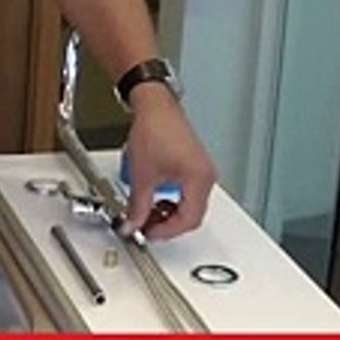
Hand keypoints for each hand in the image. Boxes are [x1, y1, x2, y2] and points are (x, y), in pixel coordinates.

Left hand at [120, 85, 217, 240]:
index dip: (166, 231)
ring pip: (191, 205)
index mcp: (198, 179)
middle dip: (168, 224)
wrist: (154, 105)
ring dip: (170, 213)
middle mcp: (206, 176)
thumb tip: (133, 223)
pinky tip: (155, 198)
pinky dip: (173, 200)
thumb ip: (137, 205)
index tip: (148, 234)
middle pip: (192, 215)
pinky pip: (189, 192)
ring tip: (148, 212)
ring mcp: (202, 170)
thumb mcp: (141, 175)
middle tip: (146, 226)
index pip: (188, 219)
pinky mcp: (195, 165)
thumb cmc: (154, 130)